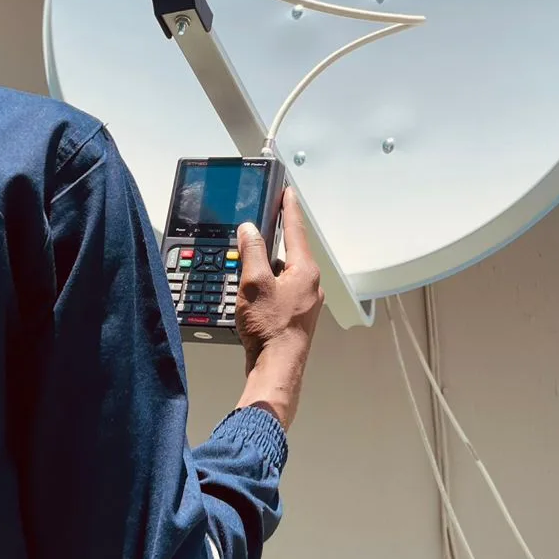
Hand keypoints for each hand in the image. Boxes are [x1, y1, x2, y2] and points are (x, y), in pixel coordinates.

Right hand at [234, 187, 323, 430]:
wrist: (277, 367)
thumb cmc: (270, 328)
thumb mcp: (254, 282)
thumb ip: (252, 251)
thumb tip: (250, 230)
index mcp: (305, 270)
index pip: (297, 229)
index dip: (289, 208)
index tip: (287, 191)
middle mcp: (310, 284)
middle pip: (291, 251)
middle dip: (274, 239)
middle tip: (261, 226)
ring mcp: (305, 301)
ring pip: (284, 273)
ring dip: (267, 267)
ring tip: (247, 270)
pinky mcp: (296, 315)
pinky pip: (282, 290)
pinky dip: (268, 285)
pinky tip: (253, 294)